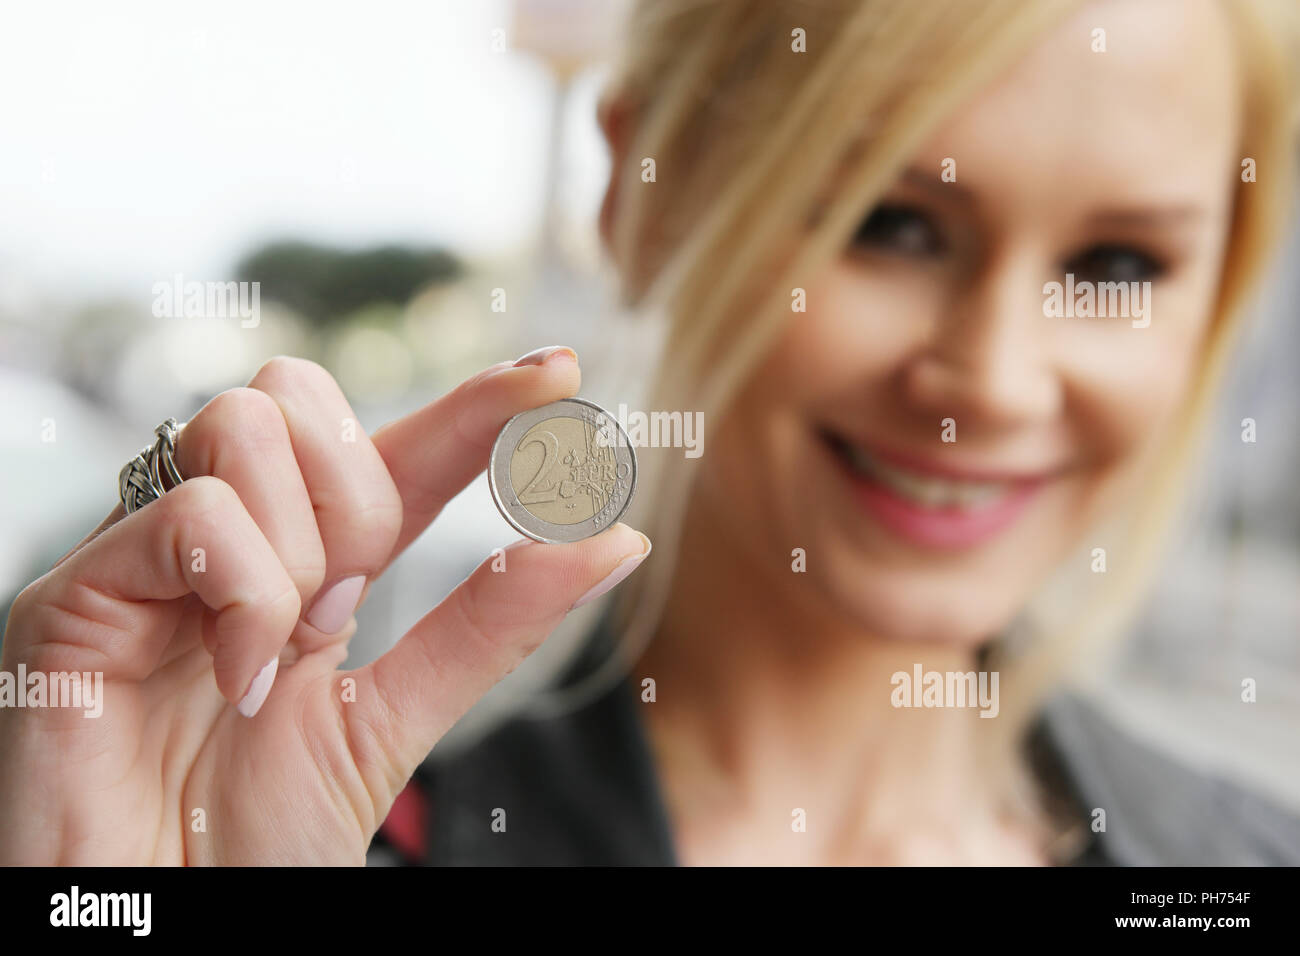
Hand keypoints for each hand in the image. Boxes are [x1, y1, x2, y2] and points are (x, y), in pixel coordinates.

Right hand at [0, 348, 650, 863]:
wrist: (158, 923)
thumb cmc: (254, 839)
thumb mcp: (394, 718)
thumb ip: (492, 624)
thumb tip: (618, 539)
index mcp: (300, 566)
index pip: (393, 452)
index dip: (475, 403)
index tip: (559, 369)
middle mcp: (221, 540)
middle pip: (300, 398)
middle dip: (360, 497)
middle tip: (342, 610)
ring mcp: (146, 556)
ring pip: (248, 424)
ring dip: (299, 551)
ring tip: (277, 654)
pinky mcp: (76, 593)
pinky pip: (195, 512)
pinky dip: (247, 596)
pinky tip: (237, 675)